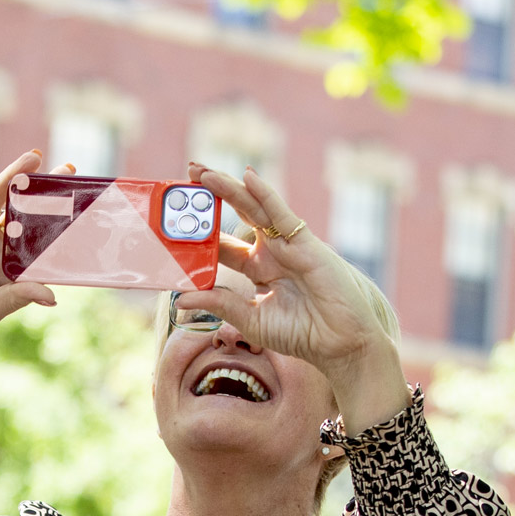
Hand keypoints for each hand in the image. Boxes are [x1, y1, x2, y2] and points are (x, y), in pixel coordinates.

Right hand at [0, 151, 60, 429]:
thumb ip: (17, 297)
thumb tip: (53, 296)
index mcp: (5, 269)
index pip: (36, 239)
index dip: (56, 221)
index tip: (80, 203)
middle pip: (19, 213)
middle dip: (40, 191)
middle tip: (67, 167)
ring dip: (11, 179)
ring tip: (32, 158)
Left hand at [172, 165, 408, 430]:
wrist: (340, 344)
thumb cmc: (302, 334)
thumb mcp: (250, 320)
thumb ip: (219, 304)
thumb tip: (180, 298)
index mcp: (258, 270)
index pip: (223, 246)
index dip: (201, 234)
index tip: (174, 222)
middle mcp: (272, 252)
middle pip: (236, 217)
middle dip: (212, 195)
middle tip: (187, 174)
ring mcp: (288, 245)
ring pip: (254, 209)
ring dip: (229, 188)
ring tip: (203, 171)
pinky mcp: (305, 243)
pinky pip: (281, 214)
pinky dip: (265, 195)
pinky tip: (247, 178)